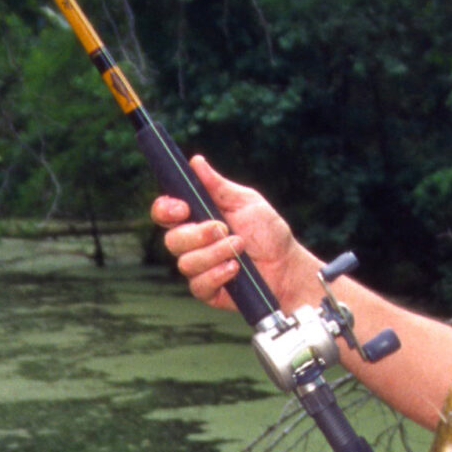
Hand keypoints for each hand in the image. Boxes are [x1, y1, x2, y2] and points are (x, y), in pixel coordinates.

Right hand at [150, 156, 312, 313]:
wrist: (286, 264)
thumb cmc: (268, 232)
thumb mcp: (246, 201)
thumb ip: (218, 185)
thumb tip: (196, 162)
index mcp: (197, 218)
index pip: (165, 213)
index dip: (165, 210)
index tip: (182, 208)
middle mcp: (193, 243)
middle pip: (172, 240)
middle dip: (198, 234)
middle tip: (223, 228)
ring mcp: (199, 268)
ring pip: (186, 263)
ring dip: (215, 253)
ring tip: (240, 247)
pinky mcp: (208, 290)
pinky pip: (198, 284)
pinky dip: (218, 274)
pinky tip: (236, 269)